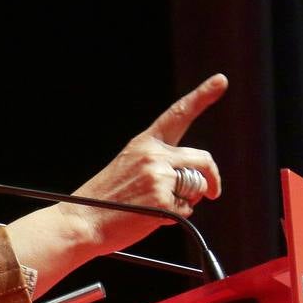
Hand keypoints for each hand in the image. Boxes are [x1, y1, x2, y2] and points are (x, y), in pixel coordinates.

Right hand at [5, 74, 226, 295]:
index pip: (177, 114)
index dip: (202, 96)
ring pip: (196, 187)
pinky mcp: (163, 200)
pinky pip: (188, 210)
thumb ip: (157, 165)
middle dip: (212, 177)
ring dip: (186, 200)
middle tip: (213, 192)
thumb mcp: (127, 168)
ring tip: (154, 207)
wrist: (81, 222)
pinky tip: (150, 218)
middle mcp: (153, 155)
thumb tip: (194, 181)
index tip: (221, 80)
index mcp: (144, 143)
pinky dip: (176, 218)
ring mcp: (159, 176)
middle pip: (202, 158)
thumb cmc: (103, 201)